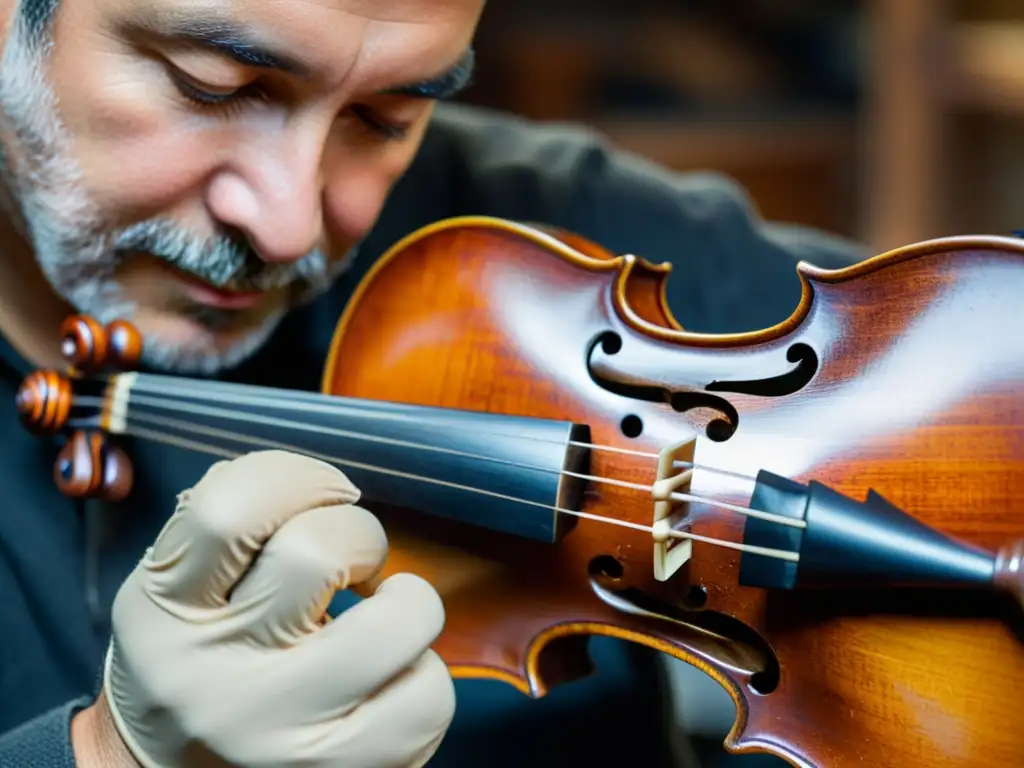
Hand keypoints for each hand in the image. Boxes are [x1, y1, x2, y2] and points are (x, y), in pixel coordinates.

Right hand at [83, 450, 454, 766]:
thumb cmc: (197, 660)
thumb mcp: (175, 588)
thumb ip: (229, 525)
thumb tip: (320, 484)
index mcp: (162, 611)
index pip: (227, 510)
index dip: (297, 477)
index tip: (321, 494)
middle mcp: (214, 677)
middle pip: (318, 553)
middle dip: (358, 533)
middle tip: (351, 559)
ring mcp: (281, 733)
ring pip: (396, 623)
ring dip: (408, 600)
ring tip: (382, 611)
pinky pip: (427, 695)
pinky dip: (424, 670)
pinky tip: (389, 675)